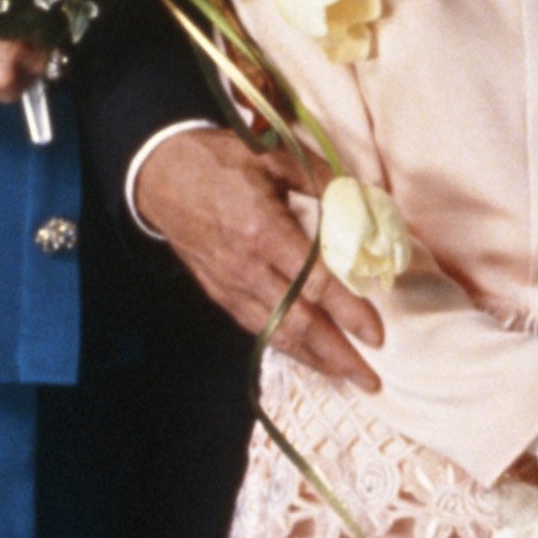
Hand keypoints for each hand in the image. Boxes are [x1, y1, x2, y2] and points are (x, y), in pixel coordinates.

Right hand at [135, 127, 382, 386]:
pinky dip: (286, 346)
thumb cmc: (221, 161)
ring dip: (315, 360)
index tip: (376, 334)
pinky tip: (309, 355)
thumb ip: (321, 180)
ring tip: (346, 376)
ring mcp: (231, 285)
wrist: (160, 174)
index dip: (349, 312)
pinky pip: (257, 328)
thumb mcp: (274, 157)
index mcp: (264, 231)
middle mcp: (247, 267)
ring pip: (277, 334)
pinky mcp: (220, 293)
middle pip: (300, 323)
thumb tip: (362, 199)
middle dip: (338, 355)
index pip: (316, 283)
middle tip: (370, 380)